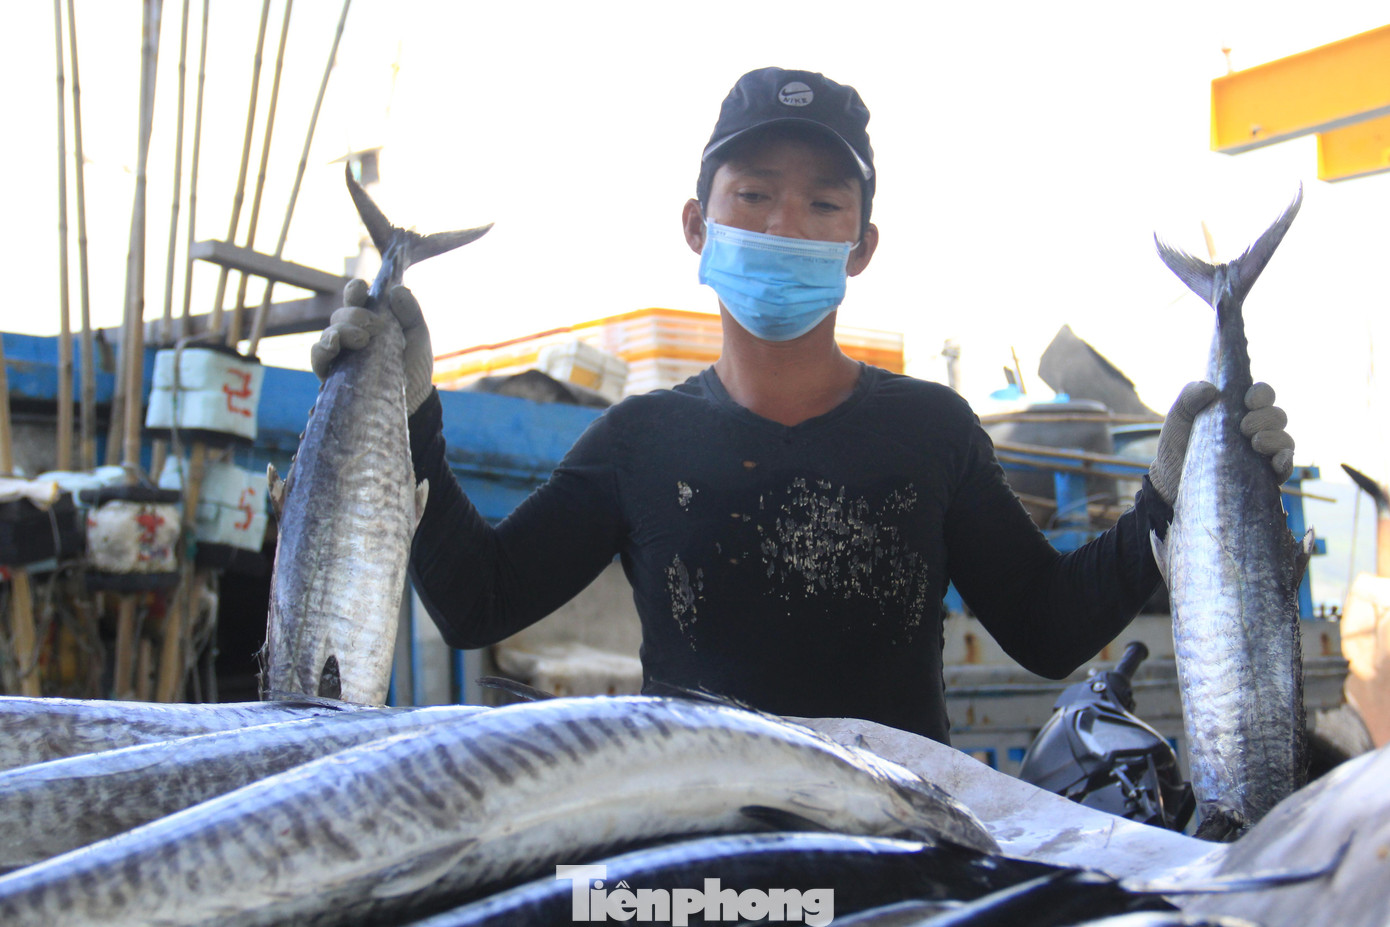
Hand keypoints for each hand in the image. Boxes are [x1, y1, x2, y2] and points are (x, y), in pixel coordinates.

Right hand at [309, 280, 434, 414]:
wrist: (416, 399)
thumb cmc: (414, 364)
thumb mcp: (418, 335)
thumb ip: (410, 311)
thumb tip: (395, 290)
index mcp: (369, 319)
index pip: (354, 297)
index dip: (355, 290)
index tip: (362, 289)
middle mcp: (350, 333)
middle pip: (341, 315)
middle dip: (354, 315)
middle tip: (374, 326)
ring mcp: (340, 353)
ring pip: (328, 333)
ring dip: (341, 331)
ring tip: (362, 340)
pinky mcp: (333, 374)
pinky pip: (318, 357)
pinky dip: (322, 349)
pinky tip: (333, 348)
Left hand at [1148, 381, 1295, 505]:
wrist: (1170, 484)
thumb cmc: (1176, 447)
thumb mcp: (1178, 417)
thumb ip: (1189, 397)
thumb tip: (1212, 389)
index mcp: (1239, 411)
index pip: (1263, 395)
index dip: (1262, 394)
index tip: (1249, 401)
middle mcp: (1255, 431)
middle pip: (1277, 416)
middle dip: (1265, 417)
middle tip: (1244, 427)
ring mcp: (1261, 455)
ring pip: (1285, 440)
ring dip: (1275, 438)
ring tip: (1255, 442)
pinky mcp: (1263, 479)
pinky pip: (1285, 468)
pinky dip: (1286, 461)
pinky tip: (1277, 460)